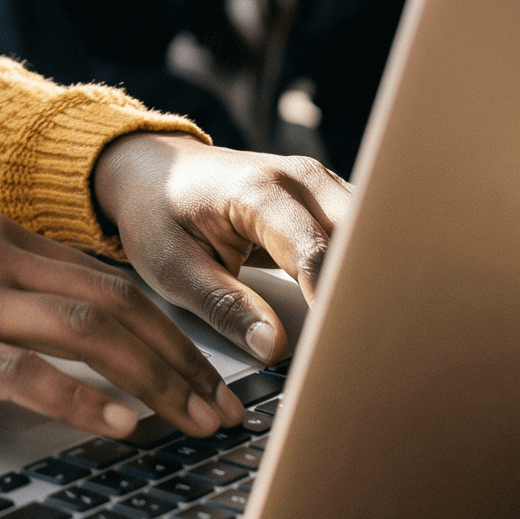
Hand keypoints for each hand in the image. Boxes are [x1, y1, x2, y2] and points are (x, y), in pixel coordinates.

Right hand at [0, 214, 250, 441]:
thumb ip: (13, 292)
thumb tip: (94, 339)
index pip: (110, 281)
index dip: (172, 331)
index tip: (212, 377)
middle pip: (113, 304)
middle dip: (180, 360)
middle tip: (223, 412)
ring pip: (84, 333)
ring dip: (152, 382)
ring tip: (192, 424)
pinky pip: (25, 373)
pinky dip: (80, 400)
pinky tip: (118, 426)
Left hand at [92, 132, 348, 362]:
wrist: (148, 170)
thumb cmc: (156, 213)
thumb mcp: (173, 267)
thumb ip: (224, 306)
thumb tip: (274, 347)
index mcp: (256, 191)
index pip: (313, 252)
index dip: (330, 304)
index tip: (336, 348)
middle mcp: (298, 178)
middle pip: (359, 238)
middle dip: (365, 291)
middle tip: (360, 347)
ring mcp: (317, 183)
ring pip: (371, 234)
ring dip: (370, 280)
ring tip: (363, 332)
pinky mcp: (325, 198)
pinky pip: (361, 234)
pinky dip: (362, 269)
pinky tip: (359, 307)